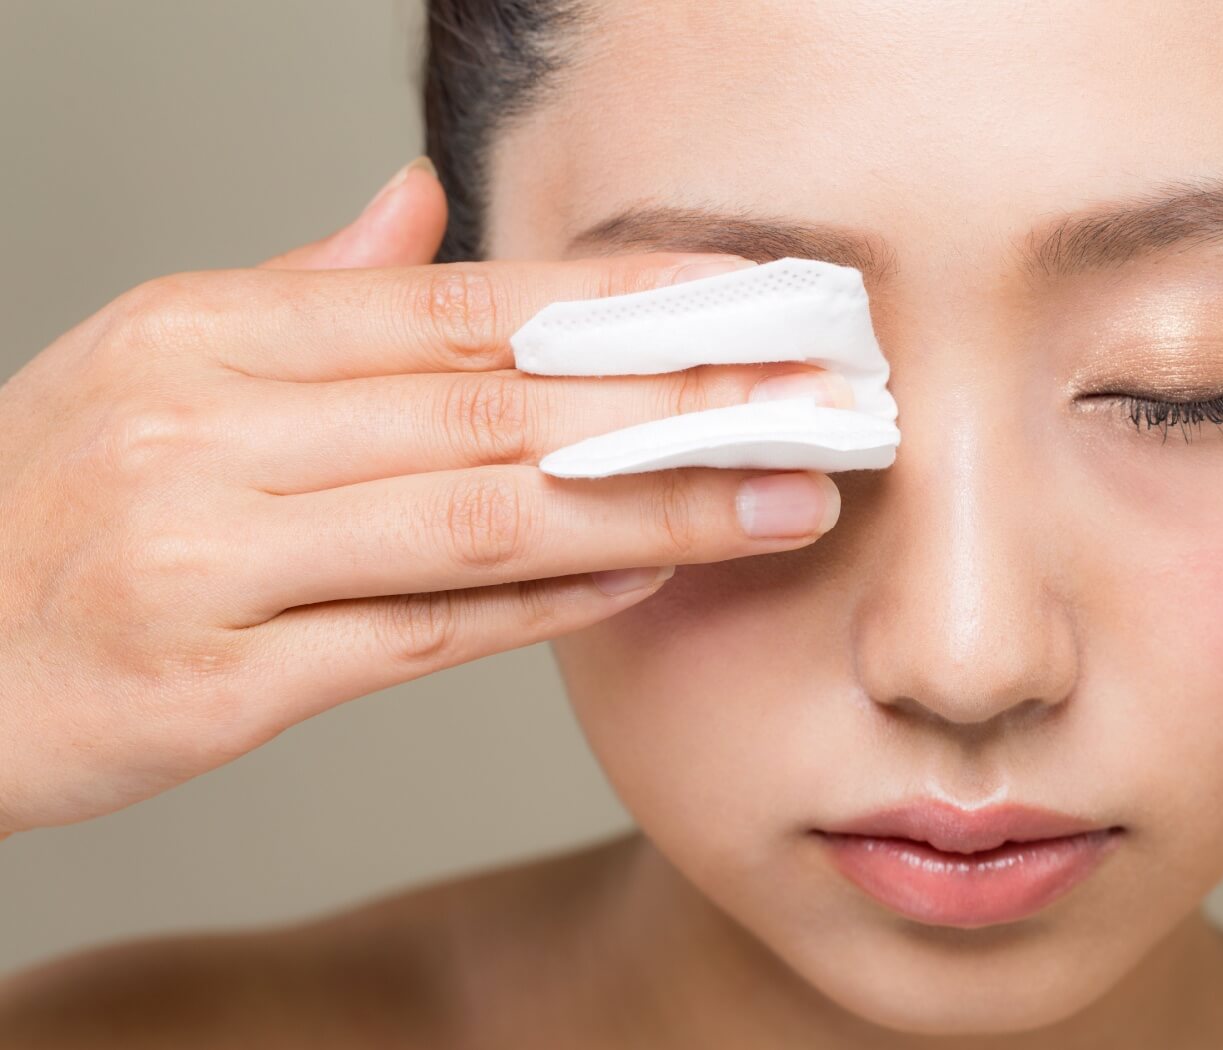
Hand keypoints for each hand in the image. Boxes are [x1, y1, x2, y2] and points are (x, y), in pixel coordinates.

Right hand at [0, 158, 844, 836]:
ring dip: (652, 507)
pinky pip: (422, 633)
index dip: (626, 299)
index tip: (752, 298)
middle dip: (680, 399)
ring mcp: (209, 558)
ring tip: (778, 497)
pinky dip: (550, 605)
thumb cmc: (47, 509)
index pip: (462, 301)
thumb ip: (305, 290)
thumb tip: (423, 207)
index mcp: (207, 331)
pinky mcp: (215, 684)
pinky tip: (649, 578)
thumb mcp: (153, 363)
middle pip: (499, 402)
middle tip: (818, 398)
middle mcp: (208, 429)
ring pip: (483, 517)